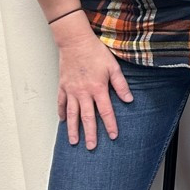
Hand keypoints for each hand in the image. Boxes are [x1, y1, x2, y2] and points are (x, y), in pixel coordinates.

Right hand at [57, 24, 133, 148]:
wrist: (75, 42)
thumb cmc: (96, 53)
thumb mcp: (113, 67)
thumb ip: (121, 85)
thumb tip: (129, 100)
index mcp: (98, 89)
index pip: (106, 111)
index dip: (110, 124)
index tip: (113, 136)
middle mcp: (83, 93)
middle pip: (87, 117)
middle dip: (90, 134)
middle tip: (91, 147)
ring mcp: (71, 91)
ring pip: (71, 114)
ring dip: (73, 129)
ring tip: (74, 141)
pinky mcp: (62, 86)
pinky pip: (60, 103)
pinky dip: (61, 113)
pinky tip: (62, 121)